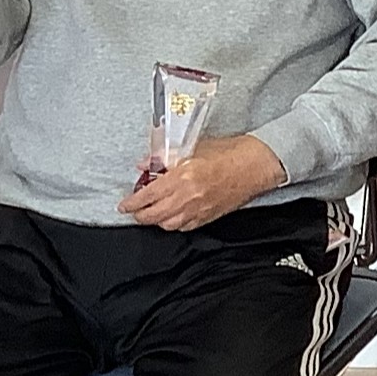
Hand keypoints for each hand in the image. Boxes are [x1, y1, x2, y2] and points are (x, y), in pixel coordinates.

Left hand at [118, 136, 286, 231]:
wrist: (253, 165)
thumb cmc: (227, 153)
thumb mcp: (191, 148)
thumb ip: (164, 158)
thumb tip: (144, 164)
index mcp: (182, 178)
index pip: (147, 196)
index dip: (131, 203)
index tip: (123, 205)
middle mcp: (188, 198)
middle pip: (153, 216)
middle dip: (139, 216)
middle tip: (133, 211)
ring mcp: (199, 211)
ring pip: (167, 225)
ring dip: (155, 220)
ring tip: (150, 212)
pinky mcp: (208, 218)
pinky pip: (184, 227)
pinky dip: (173, 224)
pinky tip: (171, 216)